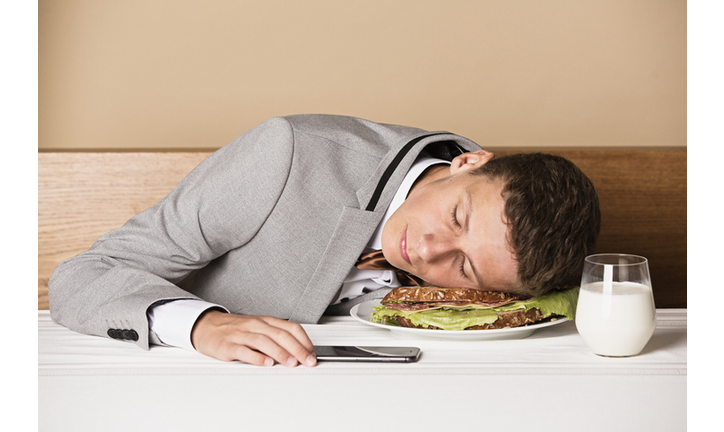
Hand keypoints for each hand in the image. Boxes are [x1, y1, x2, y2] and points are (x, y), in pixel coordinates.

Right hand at [190, 310, 316, 366]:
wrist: (206, 326)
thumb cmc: (235, 329)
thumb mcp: (258, 329)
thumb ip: (276, 338)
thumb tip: (298, 352)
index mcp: (265, 321)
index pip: (290, 328)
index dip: (304, 341)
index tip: (312, 354)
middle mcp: (255, 325)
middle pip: (281, 335)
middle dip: (298, 349)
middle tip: (308, 361)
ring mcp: (241, 334)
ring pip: (264, 341)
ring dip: (280, 352)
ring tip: (291, 363)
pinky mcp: (228, 345)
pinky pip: (244, 350)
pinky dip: (256, 357)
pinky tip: (265, 363)